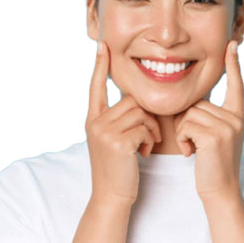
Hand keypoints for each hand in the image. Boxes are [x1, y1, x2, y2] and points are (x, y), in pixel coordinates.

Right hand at [86, 40, 162, 204]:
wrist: (111, 196)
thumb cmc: (117, 169)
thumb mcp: (111, 141)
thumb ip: (117, 121)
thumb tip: (134, 102)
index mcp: (92, 119)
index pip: (96, 86)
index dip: (100, 65)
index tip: (102, 45)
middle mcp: (95, 122)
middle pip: (130, 100)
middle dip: (146, 116)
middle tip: (147, 137)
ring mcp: (104, 131)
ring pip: (140, 112)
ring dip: (151, 128)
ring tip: (146, 145)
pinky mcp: (118, 142)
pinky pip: (144, 127)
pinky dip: (150, 139)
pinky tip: (143, 153)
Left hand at [174, 40, 243, 200]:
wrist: (219, 191)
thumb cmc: (210, 165)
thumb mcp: (213, 137)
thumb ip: (207, 117)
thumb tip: (190, 102)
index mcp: (236, 116)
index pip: (236, 85)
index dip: (233, 65)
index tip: (231, 44)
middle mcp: (236, 118)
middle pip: (197, 103)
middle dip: (187, 122)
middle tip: (194, 144)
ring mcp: (228, 126)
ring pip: (189, 114)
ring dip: (183, 132)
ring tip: (194, 149)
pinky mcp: (216, 136)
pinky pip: (186, 126)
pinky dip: (183, 140)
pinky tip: (192, 154)